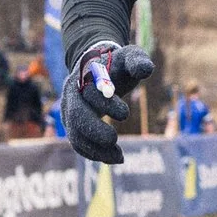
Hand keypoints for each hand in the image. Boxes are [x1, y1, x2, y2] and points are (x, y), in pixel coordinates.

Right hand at [63, 42, 154, 163]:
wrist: (97, 70)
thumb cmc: (117, 65)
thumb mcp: (128, 57)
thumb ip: (137, 61)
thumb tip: (146, 69)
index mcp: (85, 76)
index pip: (90, 92)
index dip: (105, 103)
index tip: (126, 114)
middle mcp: (73, 94)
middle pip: (76, 114)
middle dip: (94, 130)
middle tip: (113, 140)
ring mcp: (70, 111)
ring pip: (75, 134)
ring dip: (95, 148)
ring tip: (119, 157)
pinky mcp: (73, 125)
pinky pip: (78, 143)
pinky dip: (93, 153)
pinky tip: (112, 158)